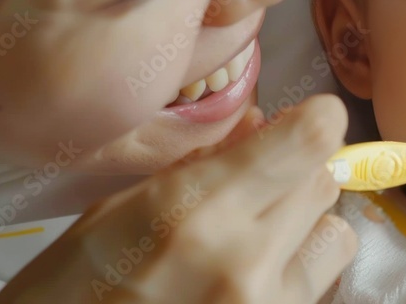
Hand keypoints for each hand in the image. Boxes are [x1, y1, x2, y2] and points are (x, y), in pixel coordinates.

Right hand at [0, 94, 356, 303]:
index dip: (316, 121)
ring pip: (336, 235)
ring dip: (305, 229)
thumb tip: (265, 125)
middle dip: (298, 174)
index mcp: (194, 210)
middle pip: (324, 182)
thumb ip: (201, 167)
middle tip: (258, 189)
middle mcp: (244, 259)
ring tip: (254, 245)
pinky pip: (318, 285)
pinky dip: (294, 273)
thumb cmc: (70, 291)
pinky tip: (246, 283)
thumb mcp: (118, 210)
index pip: (307, 143)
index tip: (306, 120)